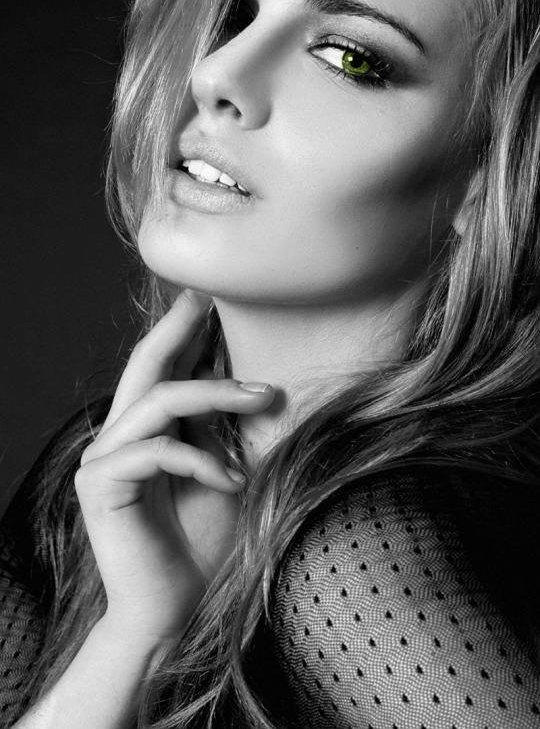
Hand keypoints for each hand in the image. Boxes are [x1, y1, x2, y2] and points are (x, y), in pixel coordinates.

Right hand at [75, 289, 273, 643]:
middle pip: (146, 368)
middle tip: (207, 298)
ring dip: (214, 394)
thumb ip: (219, 428)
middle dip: (177, 329)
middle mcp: (120, 438)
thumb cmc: (207, 542)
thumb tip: (242, 378)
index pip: (164, 371)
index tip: (215, 304)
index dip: (186, 335)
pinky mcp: (99, 486)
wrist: (181, 610)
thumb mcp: (224, 470)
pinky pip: (155, 451)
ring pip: (157, 401)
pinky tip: (231, 480)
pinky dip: (199, 459)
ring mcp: (104, 460)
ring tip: (265, 397)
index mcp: (148, 432)